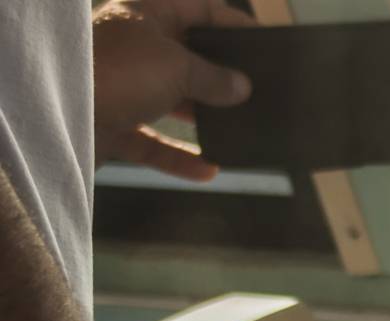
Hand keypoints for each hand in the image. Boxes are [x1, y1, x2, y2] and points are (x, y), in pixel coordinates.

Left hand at [92, 0, 256, 180]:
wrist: (61, 114)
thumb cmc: (118, 72)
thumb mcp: (179, 67)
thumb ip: (215, 77)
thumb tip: (242, 86)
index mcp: (146, 14)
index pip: (199, 8)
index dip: (232, 23)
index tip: (262, 42)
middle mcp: (132, 47)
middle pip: (186, 58)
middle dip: (219, 77)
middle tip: (255, 91)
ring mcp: (122, 86)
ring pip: (171, 102)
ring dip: (202, 119)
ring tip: (237, 129)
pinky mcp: (115, 123)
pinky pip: (154, 141)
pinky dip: (181, 157)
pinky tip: (210, 169)